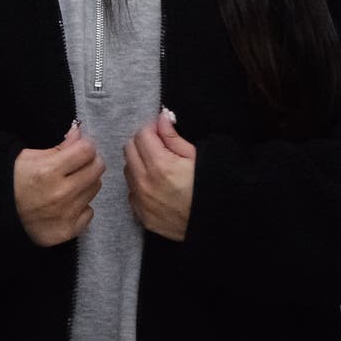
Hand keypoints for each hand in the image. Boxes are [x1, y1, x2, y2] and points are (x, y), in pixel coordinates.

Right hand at [13, 120, 105, 246]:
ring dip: (85, 183)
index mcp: (48, 170)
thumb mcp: (28, 157)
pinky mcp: (67, 231)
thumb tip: (79, 133)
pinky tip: (66, 204)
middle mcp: (61, 193)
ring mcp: (66, 214)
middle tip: (78, 164)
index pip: (87, 150)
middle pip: (97, 169)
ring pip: (94, 189)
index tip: (80, 148)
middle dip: (90, 162)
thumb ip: (59, 146)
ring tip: (68, 184)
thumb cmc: (11, 183)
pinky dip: (81, 207)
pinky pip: (88, 212)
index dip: (85, 145)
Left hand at [123, 107, 195, 241]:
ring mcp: (141, 200)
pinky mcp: (141, 214)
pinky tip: (156, 186)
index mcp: (160, 164)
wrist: (213, 223)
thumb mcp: (196, 157)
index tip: (161, 133)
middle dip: (142, 143)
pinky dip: (139, 185)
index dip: (152, 129)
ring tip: (158, 168)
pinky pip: (131, 192)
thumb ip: (173, 137)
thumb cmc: (208, 187)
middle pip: (129, 149)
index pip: (141, 134)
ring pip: (128, 170)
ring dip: (138, 163)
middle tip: (159, 147)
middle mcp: (145, 182)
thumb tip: (161, 118)